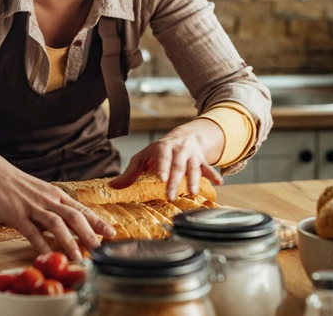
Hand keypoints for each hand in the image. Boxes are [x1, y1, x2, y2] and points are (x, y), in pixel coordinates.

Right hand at [0, 152, 115, 260]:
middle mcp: (48, 200)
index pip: (81, 209)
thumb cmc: (17, 185)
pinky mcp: (16, 214)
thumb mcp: (41, 193)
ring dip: (69, 241)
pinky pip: (31, 231)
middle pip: (74, 216)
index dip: (98, 222)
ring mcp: (32, 206)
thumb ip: (54, 208)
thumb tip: (69, 225)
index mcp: (56, 195)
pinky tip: (47, 254)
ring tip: (78, 257)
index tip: (112, 233)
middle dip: (90, 234)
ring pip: (56, 224)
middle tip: (102, 249)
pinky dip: (41, 243)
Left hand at [109, 119, 223, 199]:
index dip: (162, 167)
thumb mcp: (144, 158)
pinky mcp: (202, 161)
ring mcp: (191, 155)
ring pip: (193, 167)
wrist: (185, 136)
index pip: (162, 158)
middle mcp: (178, 150)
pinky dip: (214, 175)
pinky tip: (219, 183)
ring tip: (193, 192)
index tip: (160, 179)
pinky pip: (208, 168)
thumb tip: (113, 186)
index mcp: (162, 148)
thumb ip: (130, 173)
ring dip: (194, 179)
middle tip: (170, 196)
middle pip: (177, 166)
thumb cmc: (160, 151)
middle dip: (175, 181)